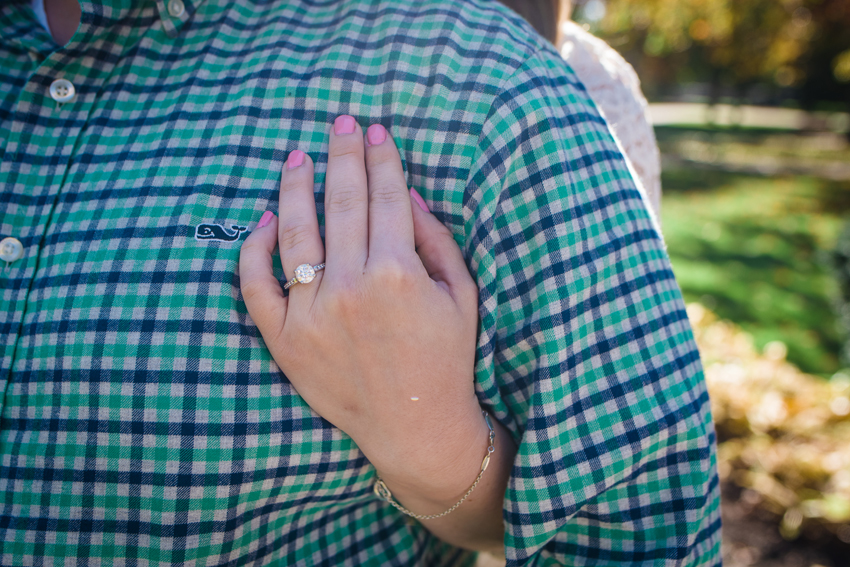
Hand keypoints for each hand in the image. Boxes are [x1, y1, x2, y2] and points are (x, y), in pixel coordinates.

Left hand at [239, 117, 493, 515]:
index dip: (381, 159)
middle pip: (341, 203)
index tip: (376, 131)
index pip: (386, 198)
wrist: (415, 427)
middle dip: (342, 155)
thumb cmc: (446, 360)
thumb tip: (407, 193)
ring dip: (294, 187)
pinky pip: (255, 285)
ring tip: (296, 157)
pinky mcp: (283, 340)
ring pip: (293, 232)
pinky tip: (263, 221)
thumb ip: (437, 240)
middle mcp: (350, 287)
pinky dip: (253, 250)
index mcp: (399, 273)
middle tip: (340, 122)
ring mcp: (310, 314)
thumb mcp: (461, 296)